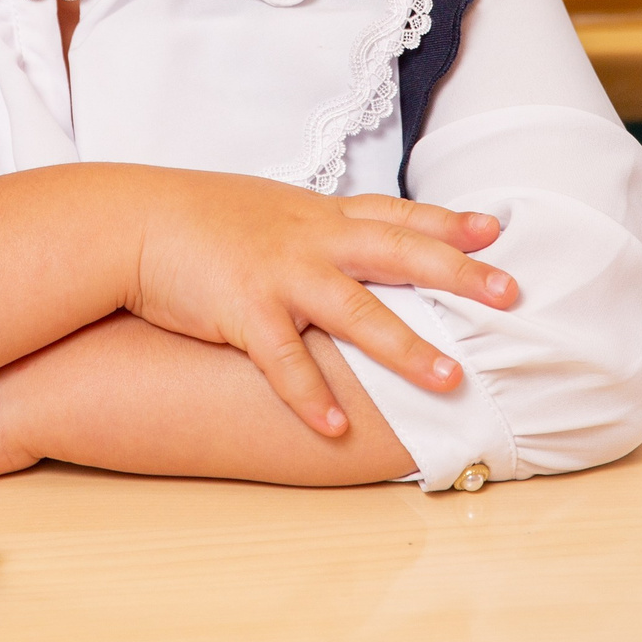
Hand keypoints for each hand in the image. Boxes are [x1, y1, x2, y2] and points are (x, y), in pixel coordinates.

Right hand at [123, 170, 516, 438]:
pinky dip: (312, 396)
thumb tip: (351, 244)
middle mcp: (310, 241)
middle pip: (399, 255)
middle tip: (511, 293)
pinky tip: (338, 429)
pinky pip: (284, 362)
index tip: (496, 230)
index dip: (447, 223)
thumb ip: (314, 229)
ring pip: (357, 312)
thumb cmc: (197, 220)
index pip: (395, 216)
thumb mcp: (268, 212)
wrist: (129, 222)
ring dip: (407, 348)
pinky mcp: (242, 311)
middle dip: (459, 275)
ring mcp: (279, 275)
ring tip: (453, 379)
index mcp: (318, 217)